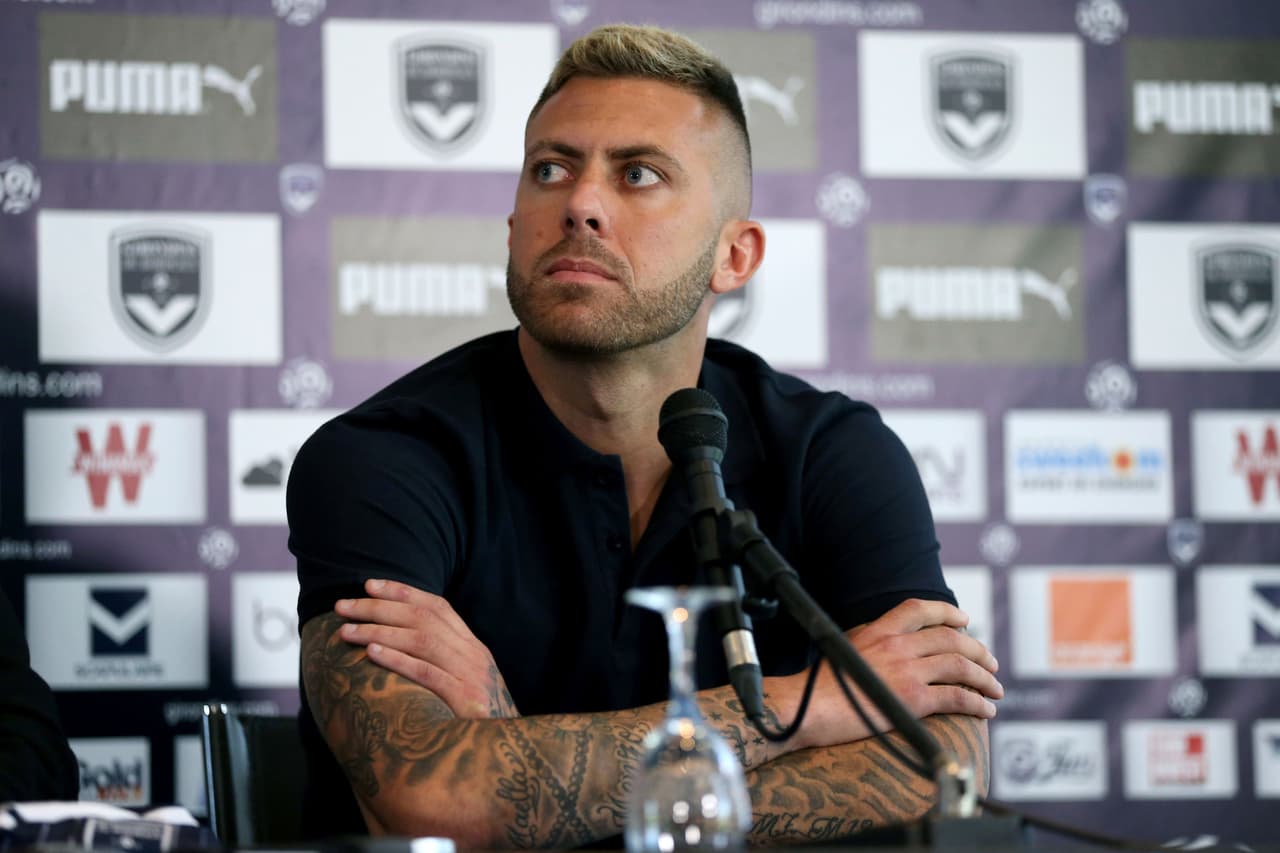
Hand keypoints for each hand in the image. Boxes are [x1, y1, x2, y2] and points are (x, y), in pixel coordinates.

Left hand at [334, 579, 519, 718]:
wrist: (506, 754)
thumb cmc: (475, 723)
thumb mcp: (463, 684)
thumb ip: (441, 663)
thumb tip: (398, 645)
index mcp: (472, 647)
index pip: (437, 606)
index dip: (402, 592)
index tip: (369, 585)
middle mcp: (473, 654)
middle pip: (422, 618)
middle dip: (379, 607)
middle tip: (343, 605)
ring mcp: (472, 675)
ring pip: (421, 640)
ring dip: (379, 631)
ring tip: (347, 631)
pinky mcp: (466, 700)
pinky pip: (427, 674)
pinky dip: (398, 660)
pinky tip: (372, 652)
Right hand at [782, 598, 1001, 749]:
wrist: (809, 707)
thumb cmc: (821, 683)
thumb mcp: (845, 645)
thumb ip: (872, 636)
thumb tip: (891, 634)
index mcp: (880, 629)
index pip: (921, 610)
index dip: (948, 612)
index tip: (965, 621)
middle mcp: (897, 645)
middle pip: (951, 638)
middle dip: (978, 649)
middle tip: (991, 662)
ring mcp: (907, 671)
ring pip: (961, 666)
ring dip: (985, 677)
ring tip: (995, 688)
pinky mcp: (913, 699)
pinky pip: (957, 697)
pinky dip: (978, 703)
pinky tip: (986, 710)